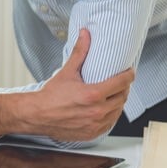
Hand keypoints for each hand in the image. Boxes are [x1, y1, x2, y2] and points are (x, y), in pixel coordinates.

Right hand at [16, 28, 133, 140]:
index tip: (129, 72)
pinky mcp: (93, 133)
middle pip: (122, 97)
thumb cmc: (50, 96)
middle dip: (123, 88)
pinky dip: (110, 115)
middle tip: (119, 82)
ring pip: (118, 111)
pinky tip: (105, 109)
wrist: (37, 115)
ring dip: (118, 102)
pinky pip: (110, 123)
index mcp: (93, 95)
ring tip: (113, 95)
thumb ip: (80, 52)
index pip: (122, 83)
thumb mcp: (67, 72)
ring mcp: (96, 124)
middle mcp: (97, 111)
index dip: (129, 75)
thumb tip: (85, 35)